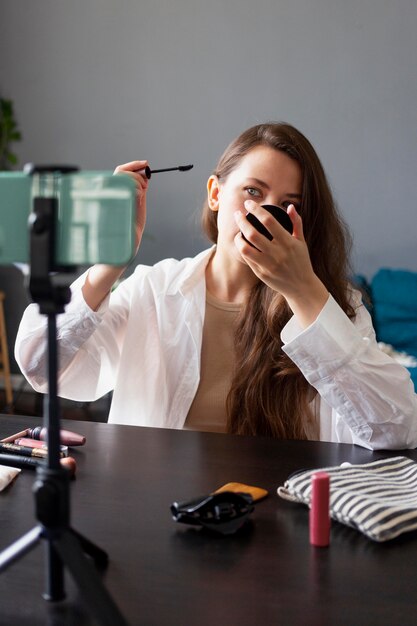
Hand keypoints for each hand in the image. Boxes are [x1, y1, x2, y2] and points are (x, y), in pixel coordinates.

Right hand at [114, 160, 148, 250]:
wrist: (127, 242)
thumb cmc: (131, 226)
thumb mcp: (137, 202)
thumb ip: (138, 188)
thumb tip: (145, 174)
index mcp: (114, 191)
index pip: (120, 171)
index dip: (133, 165)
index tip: (145, 163)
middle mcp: (109, 192)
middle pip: (122, 171)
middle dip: (137, 175)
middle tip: (145, 185)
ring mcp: (110, 196)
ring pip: (125, 177)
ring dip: (138, 183)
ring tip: (140, 196)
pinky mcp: (114, 201)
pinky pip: (127, 186)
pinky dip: (138, 189)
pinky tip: (138, 199)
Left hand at [234, 200, 328, 326]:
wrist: (301, 287)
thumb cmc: (301, 261)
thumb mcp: (301, 242)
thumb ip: (296, 223)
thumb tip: (290, 206)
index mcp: (288, 242)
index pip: (269, 221)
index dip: (256, 210)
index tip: (249, 203)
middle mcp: (277, 253)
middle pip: (253, 233)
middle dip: (242, 221)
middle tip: (237, 213)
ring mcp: (268, 265)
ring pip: (245, 248)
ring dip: (238, 237)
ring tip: (238, 231)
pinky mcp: (261, 273)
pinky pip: (247, 259)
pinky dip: (242, 248)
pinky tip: (241, 243)